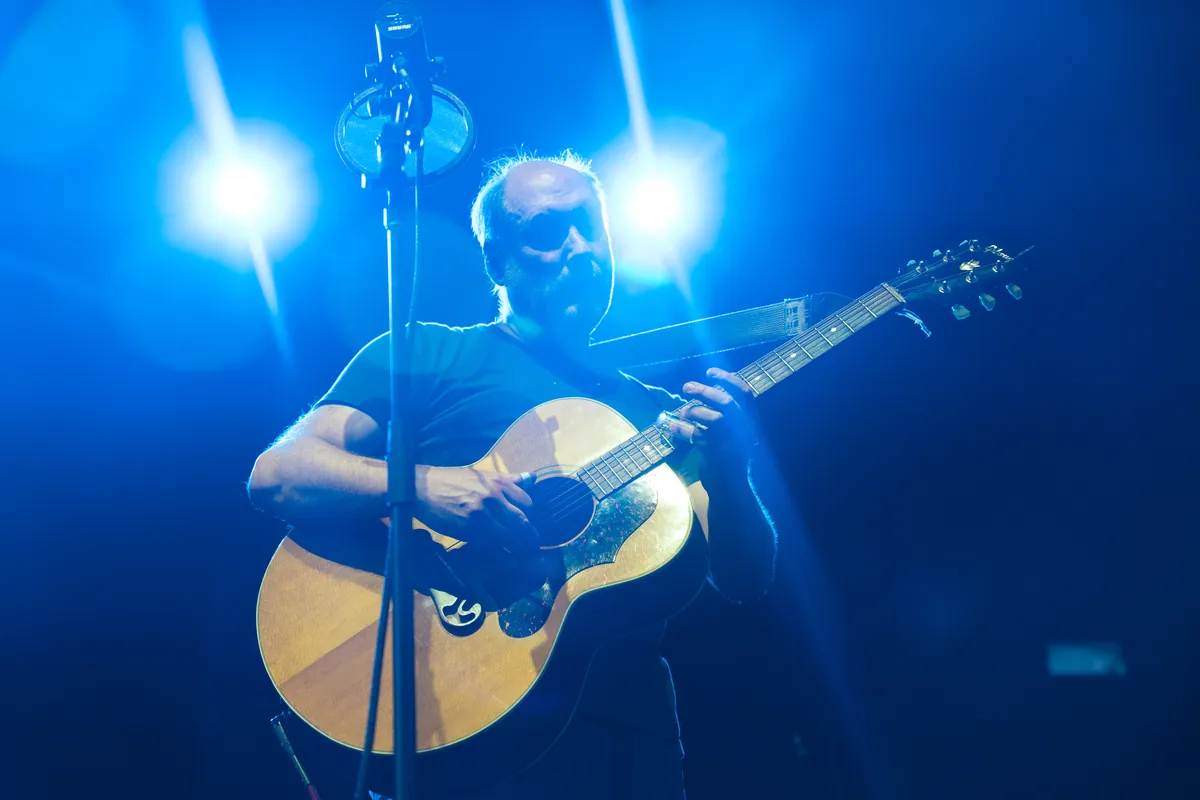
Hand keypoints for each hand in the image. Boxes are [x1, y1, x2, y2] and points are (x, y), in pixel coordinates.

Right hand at [414, 465, 537, 551]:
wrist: (421, 488)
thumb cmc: (451, 480)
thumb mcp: (481, 474)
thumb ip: (508, 479)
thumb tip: (532, 477)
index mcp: (498, 483)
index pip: (528, 503)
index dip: (528, 516)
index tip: (525, 525)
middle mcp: (494, 498)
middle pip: (523, 523)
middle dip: (529, 537)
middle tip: (532, 548)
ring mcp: (481, 515)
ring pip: (510, 537)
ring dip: (517, 548)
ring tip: (519, 555)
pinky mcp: (468, 530)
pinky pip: (490, 544)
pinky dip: (497, 551)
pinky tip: (497, 554)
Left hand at [673, 368, 758, 474]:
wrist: (732, 491)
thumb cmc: (730, 459)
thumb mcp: (734, 435)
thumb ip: (726, 416)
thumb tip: (703, 392)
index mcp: (751, 423)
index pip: (746, 394)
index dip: (729, 379)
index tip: (710, 371)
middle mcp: (745, 431)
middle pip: (727, 403)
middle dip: (705, 391)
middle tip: (686, 387)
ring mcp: (732, 444)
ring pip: (715, 419)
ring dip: (694, 411)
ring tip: (682, 413)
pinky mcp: (717, 455)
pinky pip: (697, 436)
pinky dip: (681, 429)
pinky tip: (670, 426)